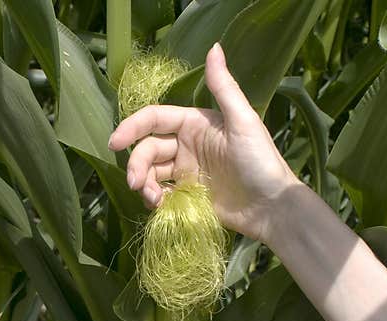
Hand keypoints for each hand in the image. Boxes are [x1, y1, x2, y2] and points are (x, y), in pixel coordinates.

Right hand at [108, 43, 301, 244]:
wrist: (271, 206)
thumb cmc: (260, 161)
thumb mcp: (243, 121)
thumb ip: (223, 87)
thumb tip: (214, 47)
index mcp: (195, 124)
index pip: (154, 119)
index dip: (132, 128)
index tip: (115, 143)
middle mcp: (187, 145)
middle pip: (148, 149)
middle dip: (137, 165)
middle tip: (135, 184)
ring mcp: (187, 172)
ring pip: (151, 173)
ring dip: (144, 184)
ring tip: (151, 199)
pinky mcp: (188, 196)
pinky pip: (161, 193)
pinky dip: (155, 199)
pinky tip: (161, 206)